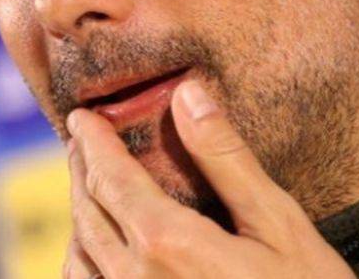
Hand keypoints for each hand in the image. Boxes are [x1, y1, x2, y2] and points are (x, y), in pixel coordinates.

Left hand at [62, 79, 356, 277]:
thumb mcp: (280, 226)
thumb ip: (226, 160)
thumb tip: (188, 96)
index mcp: (167, 244)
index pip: (110, 178)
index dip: (93, 143)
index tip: (82, 117)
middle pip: (87, 212)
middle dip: (81, 170)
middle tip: (82, 142)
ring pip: (80, 256)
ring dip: (79, 215)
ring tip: (88, 187)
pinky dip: (83, 262)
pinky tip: (96, 251)